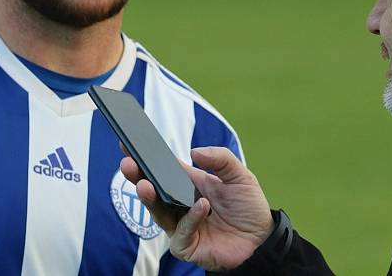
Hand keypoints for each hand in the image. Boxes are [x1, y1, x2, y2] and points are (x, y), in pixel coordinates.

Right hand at [120, 146, 274, 271]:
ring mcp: (180, 225)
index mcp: (187, 184)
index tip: (129, 146)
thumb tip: (194, 152)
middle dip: (137, 177)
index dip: (145, 159)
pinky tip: (201, 206)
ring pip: (158, 212)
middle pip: (152, 190)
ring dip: (151, 198)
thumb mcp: (239, 175)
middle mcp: (179, 204)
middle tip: (128, 165)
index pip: (161, 170)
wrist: (263, 239)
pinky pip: (181, 232)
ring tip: (145, 185)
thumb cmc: (248, 206)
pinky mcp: (186, 246)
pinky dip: (190, 218)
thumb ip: (221, 159)